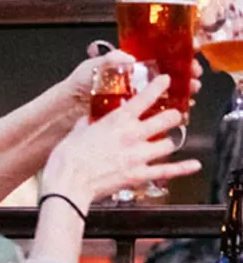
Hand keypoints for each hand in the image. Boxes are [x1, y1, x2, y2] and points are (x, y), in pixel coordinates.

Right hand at [42, 75, 201, 202]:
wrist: (70, 182)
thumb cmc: (69, 156)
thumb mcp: (77, 131)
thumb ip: (89, 123)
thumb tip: (89, 120)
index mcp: (117, 120)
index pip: (145, 98)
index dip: (158, 87)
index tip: (166, 81)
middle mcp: (132, 135)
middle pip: (166, 119)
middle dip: (172, 115)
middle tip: (173, 114)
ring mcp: (139, 156)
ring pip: (169, 144)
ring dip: (169, 141)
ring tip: (169, 139)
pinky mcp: (140, 175)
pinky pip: (167, 171)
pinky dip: (183, 168)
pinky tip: (194, 165)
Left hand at [60, 49, 202, 107]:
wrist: (69, 106)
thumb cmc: (78, 82)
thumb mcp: (92, 66)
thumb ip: (109, 60)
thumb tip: (128, 57)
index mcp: (127, 64)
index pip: (156, 54)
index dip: (176, 53)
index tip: (191, 52)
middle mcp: (135, 78)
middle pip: (166, 72)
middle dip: (184, 72)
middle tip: (195, 76)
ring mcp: (135, 94)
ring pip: (165, 91)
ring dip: (182, 90)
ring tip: (193, 91)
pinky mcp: (134, 112)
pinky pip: (156, 109)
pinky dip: (170, 108)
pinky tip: (183, 108)